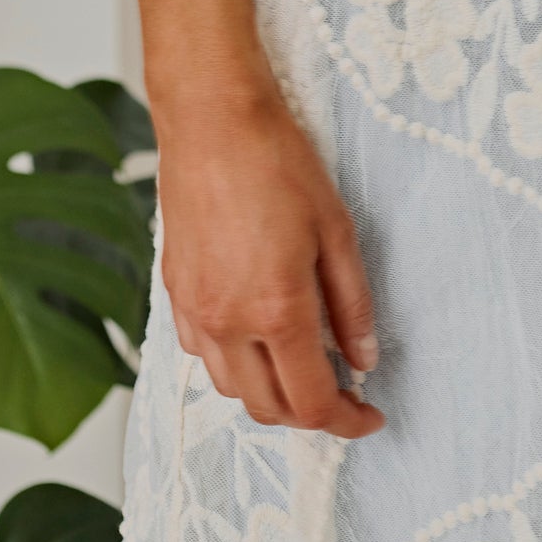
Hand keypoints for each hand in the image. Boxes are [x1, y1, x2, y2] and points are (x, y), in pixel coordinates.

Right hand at [155, 68, 384, 438]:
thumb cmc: (279, 162)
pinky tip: (258, 333)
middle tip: (343, 393)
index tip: (369, 416)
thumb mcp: (337, 230)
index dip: (346, 421)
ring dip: (270, 391)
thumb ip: (352, 304)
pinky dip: (236, 362)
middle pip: (267, 409)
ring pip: (231, 388)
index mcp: (275, 310)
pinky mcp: (173, 293)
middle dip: (309, 415)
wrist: (213, 120)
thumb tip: (363, 360)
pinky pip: (203, 354)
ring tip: (303, 363)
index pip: (311, 402)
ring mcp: (193, 311)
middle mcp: (226, 323)